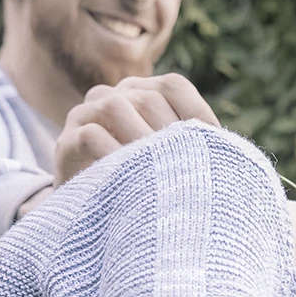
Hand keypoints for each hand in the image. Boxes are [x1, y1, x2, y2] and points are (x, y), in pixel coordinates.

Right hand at [52, 73, 220, 187]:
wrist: (90, 210)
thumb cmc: (140, 181)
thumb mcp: (166, 159)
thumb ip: (189, 145)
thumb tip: (229, 150)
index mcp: (140, 92)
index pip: (173, 85)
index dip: (197, 112)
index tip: (217, 147)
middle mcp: (111, 94)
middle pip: (148, 98)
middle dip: (171, 133)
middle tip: (187, 166)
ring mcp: (84, 114)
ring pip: (117, 108)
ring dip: (143, 140)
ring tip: (160, 171)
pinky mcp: (66, 141)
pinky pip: (91, 135)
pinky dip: (115, 154)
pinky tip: (132, 176)